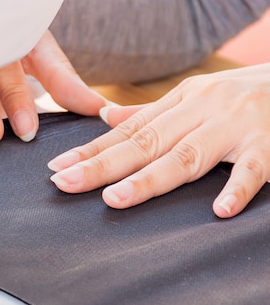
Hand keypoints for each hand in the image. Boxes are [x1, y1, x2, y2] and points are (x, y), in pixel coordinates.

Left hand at [48, 63, 269, 217]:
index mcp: (181, 101)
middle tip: (65, 183)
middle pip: (145, 143)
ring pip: (187, 156)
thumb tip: (106, 118)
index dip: (91, 150)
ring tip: (116, 198)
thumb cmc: (241, 94)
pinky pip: (252, 169)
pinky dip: (238, 189)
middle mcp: (201, 111)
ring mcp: (234, 127)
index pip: (127, 131)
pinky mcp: (269, 145)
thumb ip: (151, 113)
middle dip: (102, 166)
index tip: (57, 167)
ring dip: (150, 179)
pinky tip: (219, 210)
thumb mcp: (193, 96)